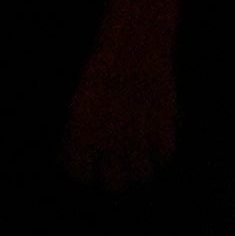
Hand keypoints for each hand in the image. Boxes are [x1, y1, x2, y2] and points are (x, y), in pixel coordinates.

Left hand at [65, 29, 181, 195]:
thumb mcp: (78, 106)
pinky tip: (152, 139)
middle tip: (111, 162)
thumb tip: (70, 159)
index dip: (82, 168)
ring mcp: (140, 141)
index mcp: (82, 139)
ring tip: (134, 153)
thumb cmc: (100, 74)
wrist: (134, 50)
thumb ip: (75, 137)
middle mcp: (110, 146)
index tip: (86, 161)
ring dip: (137, 166)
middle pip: (112, 185)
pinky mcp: (164, 132)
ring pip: (141, 176)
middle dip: (110, 174)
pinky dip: (159, 152)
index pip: (79, 175)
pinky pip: (164, 158)